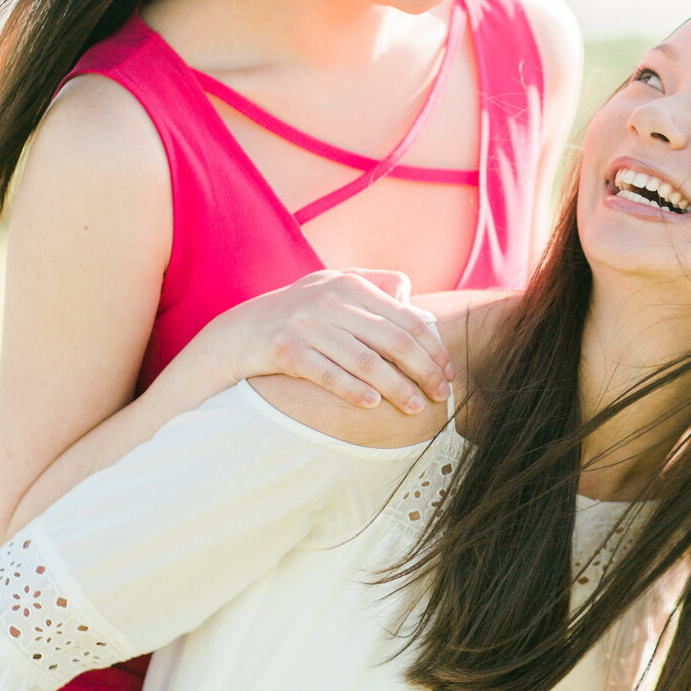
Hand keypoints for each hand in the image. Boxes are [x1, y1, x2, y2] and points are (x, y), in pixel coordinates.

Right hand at [203, 270, 453, 414]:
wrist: (242, 331)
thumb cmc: (303, 314)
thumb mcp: (336, 288)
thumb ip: (378, 288)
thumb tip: (416, 308)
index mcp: (351, 284)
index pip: (406, 319)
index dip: (432, 348)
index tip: (448, 373)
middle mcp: (330, 299)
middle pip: (392, 340)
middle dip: (422, 370)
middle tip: (441, 395)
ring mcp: (305, 323)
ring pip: (363, 360)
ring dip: (395, 387)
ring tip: (415, 407)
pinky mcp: (283, 349)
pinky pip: (325, 373)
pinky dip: (352, 389)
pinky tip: (373, 404)